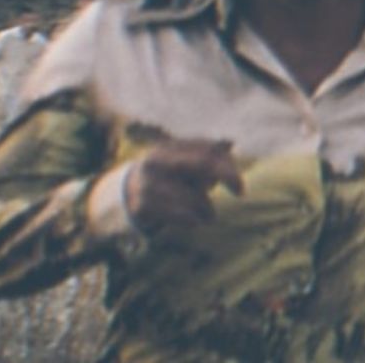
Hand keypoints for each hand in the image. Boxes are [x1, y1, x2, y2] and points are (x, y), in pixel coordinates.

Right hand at [125, 138, 243, 233]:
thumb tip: (230, 143)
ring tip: (207, 214)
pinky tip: (195, 222)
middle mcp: (158, 161)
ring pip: (196, 196)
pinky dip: (194, 220)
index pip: (208, 151)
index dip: (228, 165)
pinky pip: (181, 216)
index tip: (240, 186)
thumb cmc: (168, 179)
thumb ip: (208, 156)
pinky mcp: (143, 206)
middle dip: (227, 176)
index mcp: (170, 147)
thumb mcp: (184, 165)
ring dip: (208, 209)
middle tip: (241, 191)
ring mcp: (148, 183)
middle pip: (203, 164)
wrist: (124, 197)